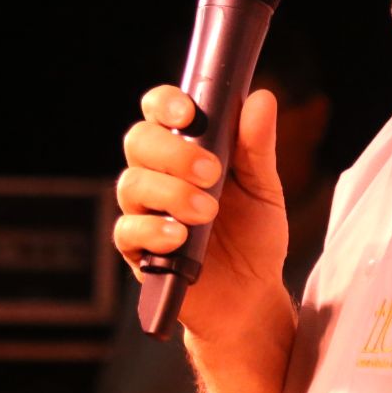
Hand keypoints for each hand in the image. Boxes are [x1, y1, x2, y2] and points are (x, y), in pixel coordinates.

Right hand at [114, 85, 290, 342]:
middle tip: (212, 172)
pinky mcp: (138, 249)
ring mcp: (144, 211)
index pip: (158, 111)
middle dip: (173, 151)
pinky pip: (127, 231)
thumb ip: (258, 145)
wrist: (251, 294)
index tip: (188, 112)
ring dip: (170, 193)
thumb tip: (261, 98)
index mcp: (185, 148)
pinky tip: (181, 237)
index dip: (164, 103)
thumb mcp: (264, 187)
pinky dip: (153, 230)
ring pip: (131, 184)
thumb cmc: (253, 233)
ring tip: (208, 211)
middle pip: (139, 141)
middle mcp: (157, 174)